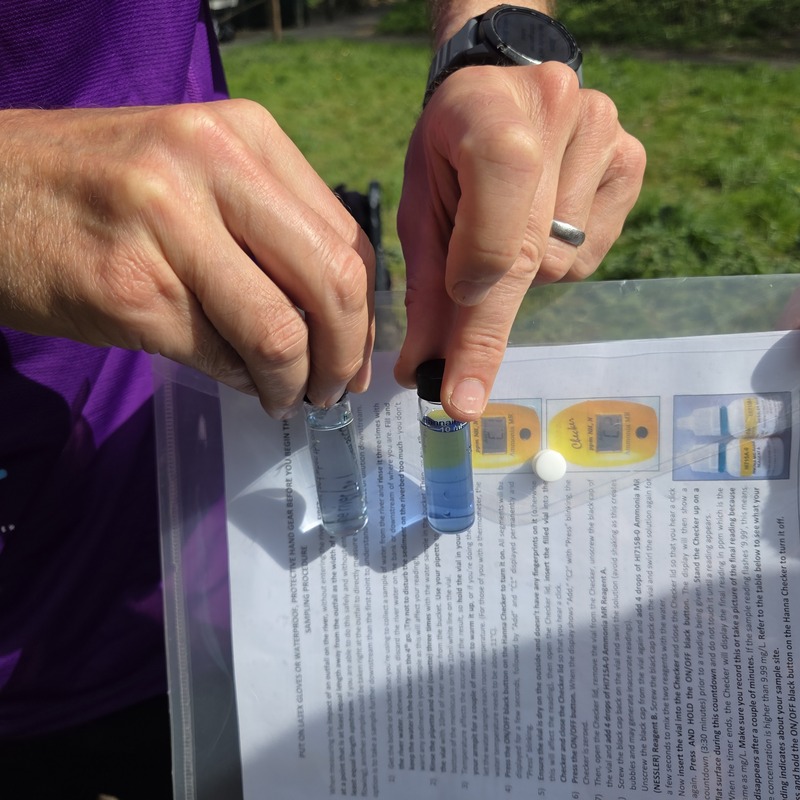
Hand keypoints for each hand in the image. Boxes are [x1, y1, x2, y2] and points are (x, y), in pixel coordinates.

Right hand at [0, 100, 374, 416]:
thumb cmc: (101, 186)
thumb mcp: (198, 170)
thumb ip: (271, 225)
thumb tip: (340, 314)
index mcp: (243, 134)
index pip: (346, 237)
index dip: (365, 311)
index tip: (357, 353)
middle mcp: (210, 166)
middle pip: (331, 282)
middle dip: (345, 354)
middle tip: (336, 387)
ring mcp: (166, 226)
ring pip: (279, 333)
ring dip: (294, 382)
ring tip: (287, 395)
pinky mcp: (129, 289)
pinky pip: (219, 357)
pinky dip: (244, 381)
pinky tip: (242, 381)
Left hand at [394, 63, 645, 419]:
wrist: (496, 85)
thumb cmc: (448, 151)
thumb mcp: (420, 209)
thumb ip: (426, 289)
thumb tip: (423, 374)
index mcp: (490, 116)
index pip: (496, 234)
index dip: (476, 317)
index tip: (459, 390)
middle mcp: (560, 114)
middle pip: (530, 258)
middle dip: (489, 326)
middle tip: (463, 388)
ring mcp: (607, 133)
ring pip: (561, 264)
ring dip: (525, 272)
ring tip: (506, 225)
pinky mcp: (634, 158)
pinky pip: (591, 254)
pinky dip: (560, 259)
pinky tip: (543, 220)